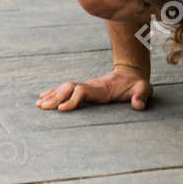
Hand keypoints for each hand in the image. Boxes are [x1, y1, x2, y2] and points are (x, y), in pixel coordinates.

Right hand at [37, 68, 151, 111]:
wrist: (132, 73)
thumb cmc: (137, 85)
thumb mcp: (143, 89)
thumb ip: (141, 96)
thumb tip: (138, 105)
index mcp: (102, 89)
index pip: (82, 92)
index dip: (72, 100)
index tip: (61, 109)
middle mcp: (91, 86)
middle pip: (69, 89)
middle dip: (56, 98)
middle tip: (42, 107)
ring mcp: (87, 87)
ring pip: (65, 89)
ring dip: (52, 96)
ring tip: (38, 105)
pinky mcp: (85, 89)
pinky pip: (66, 90)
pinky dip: (54, 93)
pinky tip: (43, 97)